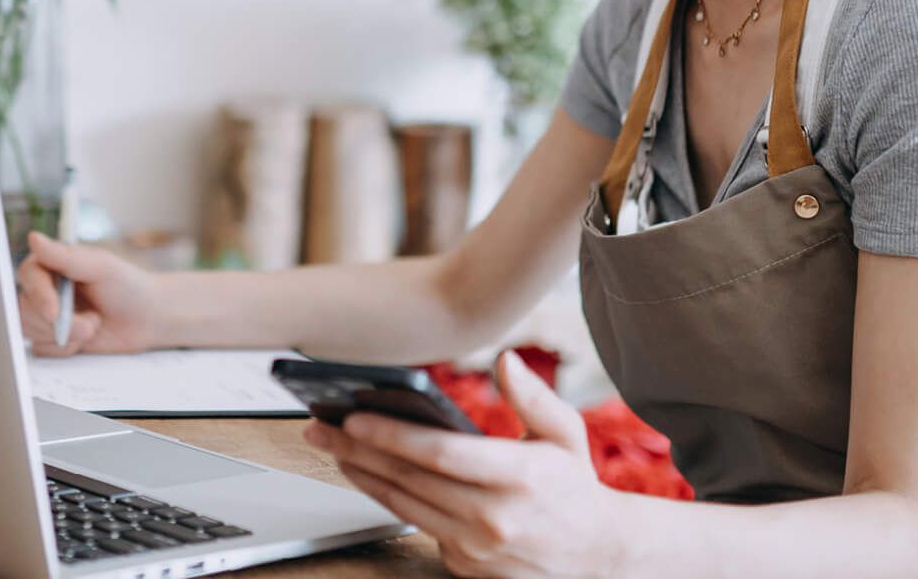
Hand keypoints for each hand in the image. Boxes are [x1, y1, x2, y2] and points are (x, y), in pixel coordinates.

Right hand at [16, 231, 163, 356]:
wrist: (147, 320)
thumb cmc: (128, 287)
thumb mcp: (100, 267)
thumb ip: (64, 256)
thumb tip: (33, 238)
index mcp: (53, 263)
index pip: (29, 276)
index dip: (39, 296)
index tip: (54, 313)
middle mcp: (45, 287)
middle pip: (25, 308)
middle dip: (59, 323)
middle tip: (91, 323)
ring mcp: (47, 313)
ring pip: (31, 331)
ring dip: (65, 336)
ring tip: (93, 325)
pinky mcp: (52, 337)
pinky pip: (42, 349)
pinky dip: (65, 349)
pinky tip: (85, 340)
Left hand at [303, 351, 641, 577]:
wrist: (596, 559)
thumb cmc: (574, 489)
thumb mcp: (565, 435)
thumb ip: (534, 397)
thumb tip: (506, 360)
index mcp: (519, 478)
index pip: (441, 454)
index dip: (392, 435)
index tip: (354, 415)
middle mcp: (494, 517)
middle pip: (409, 480)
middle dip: (356, 449)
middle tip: (320, 426)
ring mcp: (476, 548)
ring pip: (402, 505)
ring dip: (362, 475)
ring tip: (333, 447)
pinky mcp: (464, 566)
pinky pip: (416, 526)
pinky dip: (389, 499)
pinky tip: (368, 476)